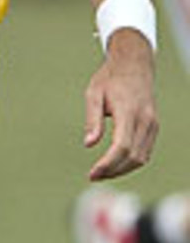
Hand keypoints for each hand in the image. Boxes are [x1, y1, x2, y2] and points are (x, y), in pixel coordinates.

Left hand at [83, 29, 157, 180]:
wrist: (134, 65)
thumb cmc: (110, 78)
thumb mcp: (93, 94)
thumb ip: (92, 119)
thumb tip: (89, 144)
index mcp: (129, 111)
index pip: (122, 146)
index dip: (108, 164)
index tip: (92, 173)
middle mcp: (145, 120)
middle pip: (133, 157)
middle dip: (113, 171)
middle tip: (93, 177)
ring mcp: (153, 125)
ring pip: (141, 158)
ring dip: (122, 169)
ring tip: (101, 173)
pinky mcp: (154, 127)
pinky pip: (145, 152)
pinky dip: (131, 162)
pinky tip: (115, 164)